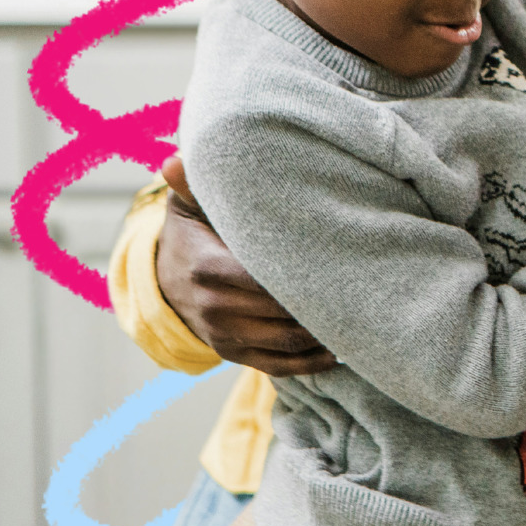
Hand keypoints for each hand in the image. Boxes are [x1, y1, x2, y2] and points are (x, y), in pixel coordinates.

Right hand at [156, 155, 336, 375]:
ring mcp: (224, 336)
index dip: (306, 273)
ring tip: (357, 313)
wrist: (164, 279)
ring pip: (288, 341)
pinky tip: (338, 349)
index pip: (266, 278)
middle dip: (323, 301)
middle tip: (361, 284)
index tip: (342, 259)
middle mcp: (215, 308)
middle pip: (284, 311)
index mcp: (208, 268)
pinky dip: (312, 362)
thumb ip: (194, 184)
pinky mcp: (234, 355)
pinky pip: (279, 366)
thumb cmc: (191, 233)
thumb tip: (176, 159)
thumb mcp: (190, 206)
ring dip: (324, 332)